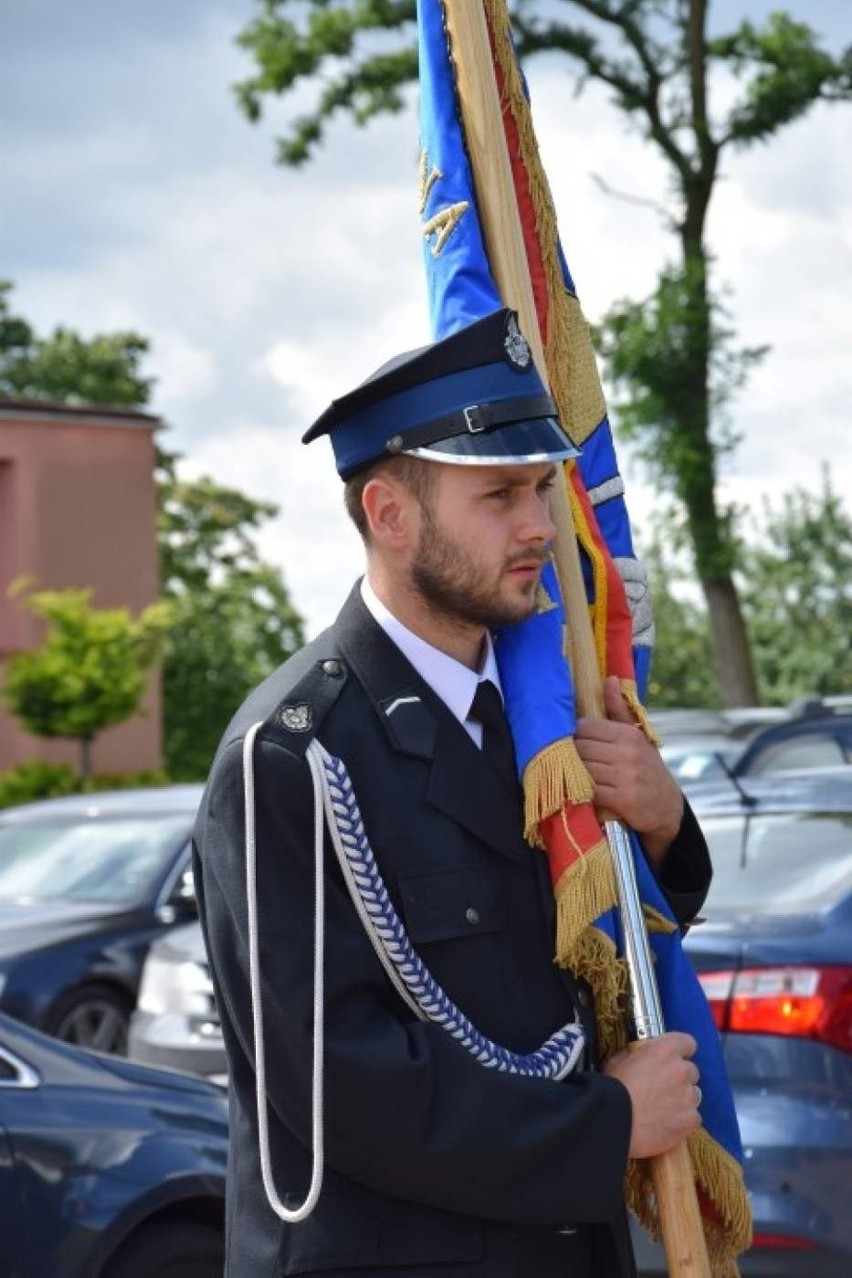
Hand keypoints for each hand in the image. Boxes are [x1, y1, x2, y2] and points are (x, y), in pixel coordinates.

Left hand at [575, 676, 682, 864]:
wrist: (667, 808)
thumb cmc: (646, 768)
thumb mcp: (637, 737)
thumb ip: (619, 709)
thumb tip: (610, 679)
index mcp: (629, 734)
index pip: (585, 727)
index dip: (576, 736)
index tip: (576, 743)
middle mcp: (628, 753)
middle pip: (581, 748)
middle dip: (572, 756)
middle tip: (572, 762)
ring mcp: (626, 777)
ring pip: (582, 769)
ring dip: (575, 774)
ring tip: (576, 776)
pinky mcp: (622, 799)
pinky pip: (589, 791)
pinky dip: (582, 792)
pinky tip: (584, 791)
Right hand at [603, 1032, 701, 1158]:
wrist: (614, 1123)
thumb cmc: (612, 1090)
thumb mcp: (619, 1060)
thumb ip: (638, 1055)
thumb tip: (642, 1057)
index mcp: (664, 1050)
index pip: (687, 1043)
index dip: (680, 1051)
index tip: (672, 1059)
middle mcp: (681, 1070)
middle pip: (691, 1071)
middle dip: (679, 1078)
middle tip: (662, 1088)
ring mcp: (689, 1097)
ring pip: (693, 1095)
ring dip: (682, 1099)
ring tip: (663, 1110)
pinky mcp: (691, 1120)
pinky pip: (693, 1118)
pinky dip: (682, 1121)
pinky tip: (666, 1125)